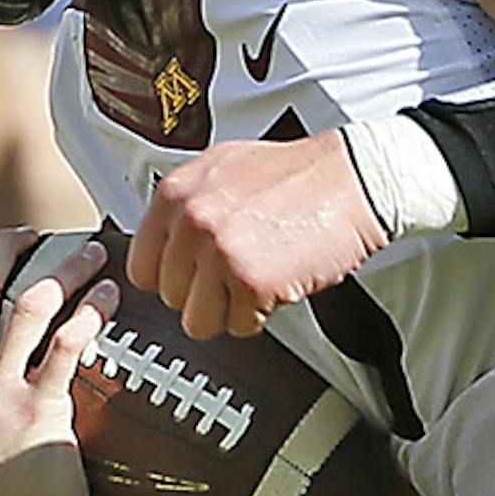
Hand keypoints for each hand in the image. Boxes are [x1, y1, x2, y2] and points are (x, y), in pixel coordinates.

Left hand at [130, 133, 389, 338]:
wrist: (353, 179)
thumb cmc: (297, 175)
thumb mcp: (223, 170)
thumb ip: (187, 206)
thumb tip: (162, 244)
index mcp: (176, 193)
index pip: (141, 267)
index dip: (172, 279)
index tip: (191, 279)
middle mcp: (191, 220)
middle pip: (171, 298)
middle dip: (204, 295)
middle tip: (236, 276)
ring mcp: (219, 251)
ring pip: (198, 321)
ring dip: (229, 311)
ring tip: (256, 281)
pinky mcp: (250, 280)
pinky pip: (239, 326)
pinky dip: (261, 314)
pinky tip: (278, 282)